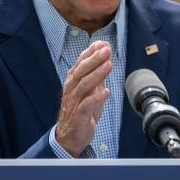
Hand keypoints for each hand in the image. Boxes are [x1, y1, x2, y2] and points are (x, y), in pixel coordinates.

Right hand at [56, 40, 112, 156]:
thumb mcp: (90, 90)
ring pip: (84, 85)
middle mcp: (71, 89)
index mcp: (73, 81)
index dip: (91, 52)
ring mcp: (74, 102)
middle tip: (106, 50)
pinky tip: (106, 92)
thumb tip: (106, 58)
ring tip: (109, 65)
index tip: (103, 43)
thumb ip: (97, 76)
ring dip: (97, 75)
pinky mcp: (78, 116)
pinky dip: (96, 98)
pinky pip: (86, 105)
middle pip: (81, 71)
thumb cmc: (81, 110)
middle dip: (94, 59)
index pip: (80, 63)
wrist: (70, 136)